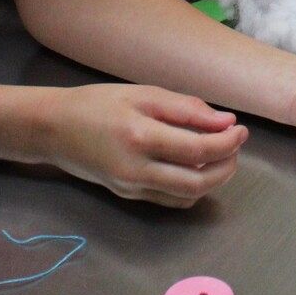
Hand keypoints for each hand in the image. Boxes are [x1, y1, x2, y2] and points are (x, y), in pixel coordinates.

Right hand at [36, 83, 244, 207]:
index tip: (241, 130)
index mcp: (141, 137)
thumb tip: (226, 122)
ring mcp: (132, 188)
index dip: (228, 143)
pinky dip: (192, 188)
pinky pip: (171, 199)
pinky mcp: (128, 196)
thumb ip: (187, 109)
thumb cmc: (99, 104)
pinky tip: (197, 168)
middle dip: (227, 166)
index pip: (198, 150)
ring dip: (213, 179)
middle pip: (198, 182)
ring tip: (221, 155)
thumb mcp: (143, 95)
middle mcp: (137, 170)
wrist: (54, 129)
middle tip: (236, 145)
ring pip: (187, 196)